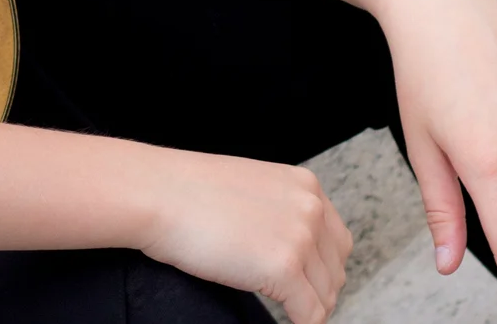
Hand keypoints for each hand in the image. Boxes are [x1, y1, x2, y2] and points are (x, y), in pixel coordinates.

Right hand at [139, 149, 352, 322]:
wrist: (159, 193)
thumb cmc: (189, 191)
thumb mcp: (252, 187)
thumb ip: (280, 212)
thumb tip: (289, 247)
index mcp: (306, 186)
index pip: (337, 242)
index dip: (321, 269)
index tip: (307, 284)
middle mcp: (311, 209)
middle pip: (336, 270)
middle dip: (317, 290)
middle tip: (294, 304)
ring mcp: (300, 238)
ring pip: (326, 296)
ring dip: (307, 308)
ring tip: (286, 312)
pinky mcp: (283, 268)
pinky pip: (309, 314)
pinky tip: (283, 322)